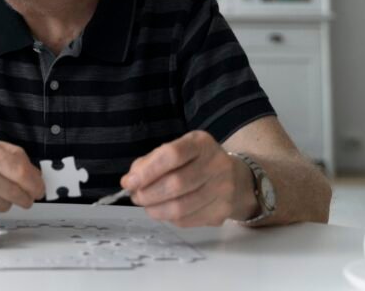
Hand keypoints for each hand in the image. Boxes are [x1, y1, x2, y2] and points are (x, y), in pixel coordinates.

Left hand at [120, 130, 257, 226]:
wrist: (235, 178)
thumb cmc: (196, 162)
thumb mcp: (177, 150)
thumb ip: (151, 162)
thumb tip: (130, 181)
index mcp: (201, 143)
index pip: (172, 155)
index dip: (147, 171)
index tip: (128, 182)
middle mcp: (217, 164)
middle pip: (176, 184)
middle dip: (148, 193)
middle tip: (135, 196)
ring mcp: (223, 190)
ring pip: (181, 207)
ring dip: (155, 209)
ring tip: (146, 205)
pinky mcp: (222, 211)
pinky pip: (188, 220)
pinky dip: (169, 218)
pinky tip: (164, 210)